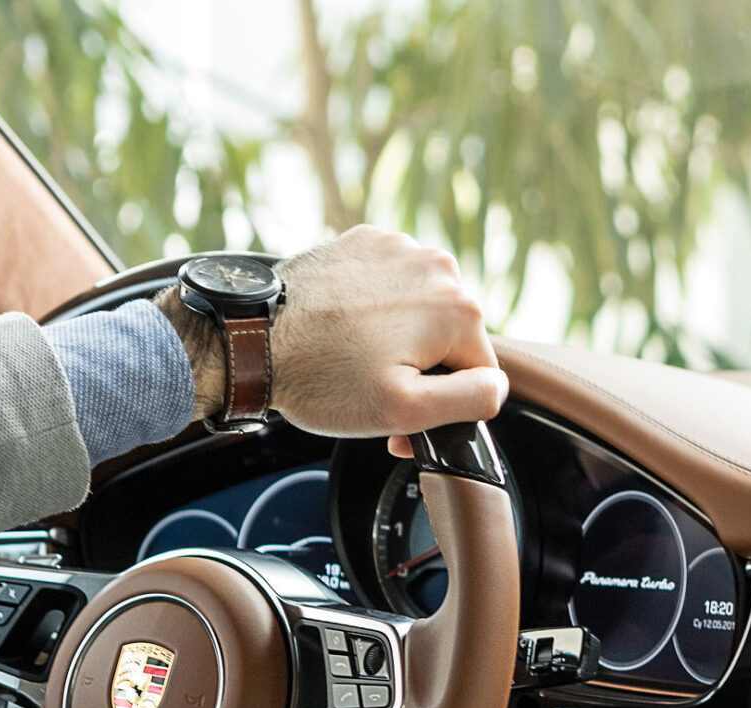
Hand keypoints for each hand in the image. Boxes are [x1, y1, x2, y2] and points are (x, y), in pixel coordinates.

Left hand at [162, 227, 506, 440]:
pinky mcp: (364, 241)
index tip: (403, 422)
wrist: (251, 340)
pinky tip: (342, 331)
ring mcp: (398, 247)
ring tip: (353, 360)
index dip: (445, 406)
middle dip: (421, 370)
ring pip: (421, 311)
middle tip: (373, 394)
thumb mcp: (405, 411)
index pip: (479, 373)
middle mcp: (437, 266)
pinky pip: (388, 285)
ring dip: (399, 340)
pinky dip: (373, 310)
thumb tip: (499, 389)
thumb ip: (470, 401)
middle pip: (451, 338)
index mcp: (459, 309)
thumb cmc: (321, 379)